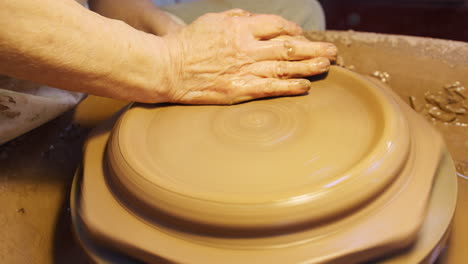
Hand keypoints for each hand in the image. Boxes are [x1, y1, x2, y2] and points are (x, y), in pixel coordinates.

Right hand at [160, 9, 336, 104]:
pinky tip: (306, 87)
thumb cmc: (188, 43)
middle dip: (314, 49)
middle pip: (289, 47)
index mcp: (241, 28)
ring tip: (327, 66)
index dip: (293, 30)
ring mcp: (245, 70)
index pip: (277, 26)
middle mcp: (247, 48)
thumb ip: (237, 19)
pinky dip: (290, 87)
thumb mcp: (212, 21)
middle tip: (332, 52)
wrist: (168, 69)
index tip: (301, 35)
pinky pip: (270, 89)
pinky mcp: (239, 90)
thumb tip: (255, 20)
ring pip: (285, 68)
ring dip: (310, 67)